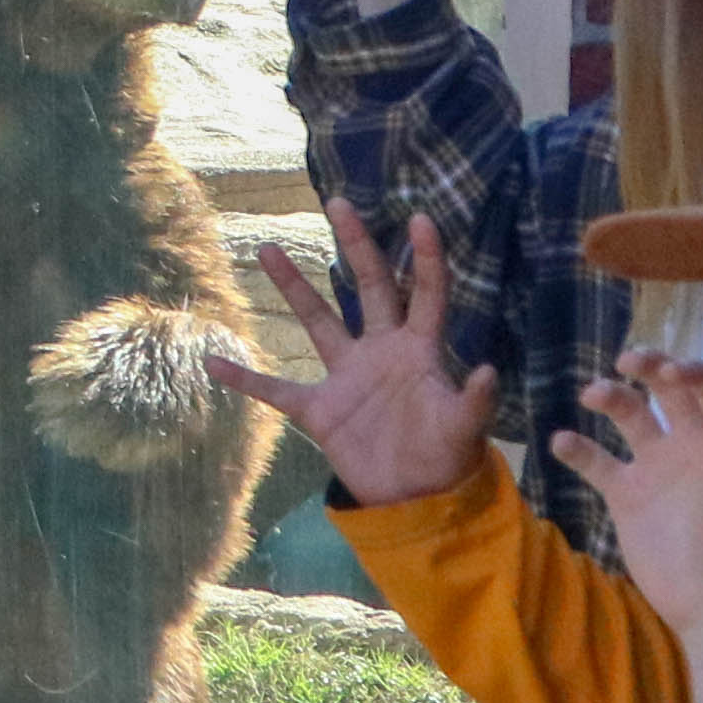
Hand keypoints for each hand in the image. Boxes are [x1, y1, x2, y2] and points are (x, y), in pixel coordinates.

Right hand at [213, 210, 499, 510]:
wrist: (415, 500)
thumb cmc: (447, 458)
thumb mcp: (465, 430)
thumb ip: (474, 401)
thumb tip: (487, 369)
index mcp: (419, 350)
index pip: (425, 293)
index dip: (425, 258)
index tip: (420, 218)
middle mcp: (380, 350)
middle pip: (367, 287)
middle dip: (355, 244)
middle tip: (339, 203)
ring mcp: (346, 376)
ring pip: (316, 320)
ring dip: (293, 286)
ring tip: (269, 249)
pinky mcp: (319, 409)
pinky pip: (275, 391)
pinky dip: (246, 381)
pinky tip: (214, 363)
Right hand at [569, 352, 702, 634]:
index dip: (694, 373)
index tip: (672, 370)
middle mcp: (690, 443)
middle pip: (669, 391)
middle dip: (651, 368)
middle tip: (628, 360)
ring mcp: (654, 466)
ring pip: (630, 416)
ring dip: (612, 396)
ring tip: (592, 393)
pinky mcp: (625, 493)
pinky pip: (598, 462)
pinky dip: (579, 449)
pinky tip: (562, 441)